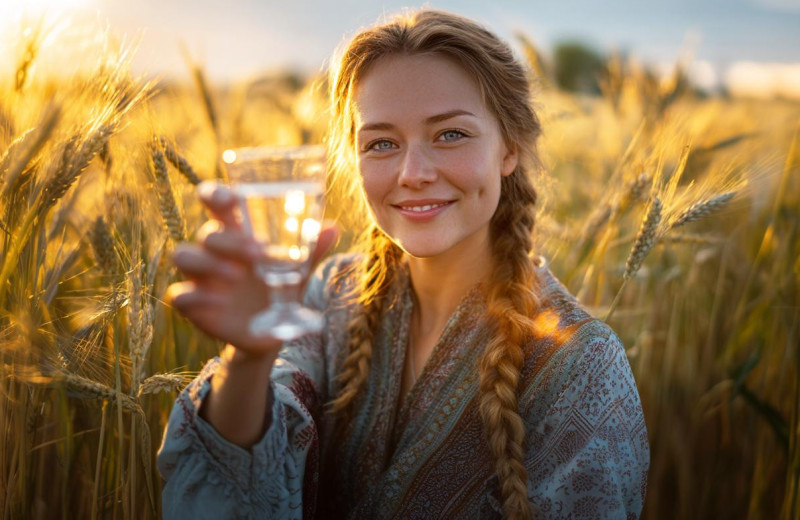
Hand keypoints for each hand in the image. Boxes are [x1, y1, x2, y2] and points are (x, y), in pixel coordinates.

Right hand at [165, 181, 337, 357]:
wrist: (271, 332)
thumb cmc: (280, 288)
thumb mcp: (298, 270)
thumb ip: (312, 250)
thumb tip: (332, 228)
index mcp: (237, 234)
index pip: (216, 203)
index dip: (215, 194)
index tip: (229, 199)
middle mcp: (215, 252)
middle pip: (207, 233)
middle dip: (230, 241)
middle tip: (258, 254)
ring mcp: (201, 277)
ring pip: (184, 256)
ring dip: (208, 263)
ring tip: (237, 277)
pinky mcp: (194, 305)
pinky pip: (179, 295)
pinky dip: (195, 297)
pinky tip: (220, 303)